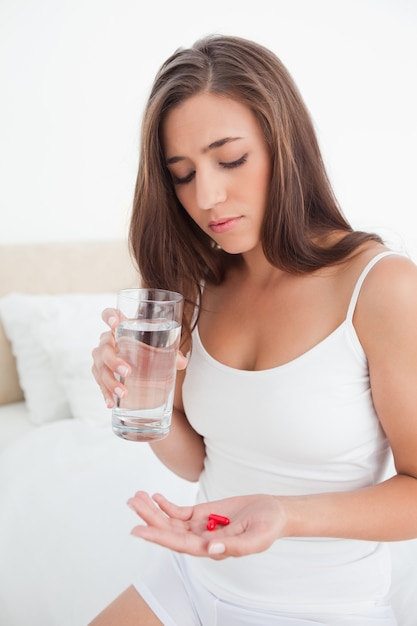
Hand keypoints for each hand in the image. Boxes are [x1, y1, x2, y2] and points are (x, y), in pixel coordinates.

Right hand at [91, 309, 187, 407]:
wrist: (141, 359)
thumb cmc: (149, 347)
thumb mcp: (161, 346)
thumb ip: (171, 351)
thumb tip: (181, 363)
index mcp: (120, 327)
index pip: (109, 314)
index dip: (109, 316)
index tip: (115, 323)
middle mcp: (107, 340)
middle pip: (104, 348)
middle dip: (113, 361)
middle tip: (128, 372)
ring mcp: (101, 357)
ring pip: (99, 367)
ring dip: (110, 382)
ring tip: (123, 394)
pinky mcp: (100, 372)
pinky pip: (99, 382)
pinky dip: (105, 392)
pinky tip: (111, 402)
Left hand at [127, 491, 286, 558]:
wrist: (274, 512)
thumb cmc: (268, 527)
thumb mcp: (256, 538)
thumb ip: (234, 546)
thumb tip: (210, 549)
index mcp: (211, 549)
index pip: (178, 544)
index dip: (158, 536)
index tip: (138, 530)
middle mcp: (200, 540)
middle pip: (169, 530)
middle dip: (149, 517)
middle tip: (131, 503)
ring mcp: (200, 526)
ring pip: (170, 520)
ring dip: (153, 510)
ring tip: (136, 497)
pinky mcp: (203, 513)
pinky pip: (180, 512)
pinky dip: (166, 505)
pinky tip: (155, 496)